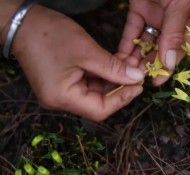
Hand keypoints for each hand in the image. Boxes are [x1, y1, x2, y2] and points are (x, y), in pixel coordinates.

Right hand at [11, 5, 144, 120]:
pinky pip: (88, 83)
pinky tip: (116, 63)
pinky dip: (103, 74)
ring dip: (113, 79)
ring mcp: (61, 92)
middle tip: (137, 74)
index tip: (138, 86)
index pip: (99, 110)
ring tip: (130, 65)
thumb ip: (114, 68)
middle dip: (120, 87)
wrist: (23, 22)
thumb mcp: (87, 51)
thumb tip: (136, 78)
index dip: (122, 99)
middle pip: (98, 102)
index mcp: (62, 97)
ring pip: (95, 92)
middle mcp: (60, 100)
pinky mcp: (63, 82)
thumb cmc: (51, 35)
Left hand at [117, 0, 189, 84]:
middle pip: (161, 48)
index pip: (180, 49)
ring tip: (127, 71)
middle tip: (137, 78)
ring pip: (145, 41)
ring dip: (136, 57)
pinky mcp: (139, 8)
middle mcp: (173, 21)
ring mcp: (155, 16)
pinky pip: (132, 29)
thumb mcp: (180, 5)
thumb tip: (170, 63)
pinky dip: (126, 43)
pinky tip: (121, 57)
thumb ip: (174, 33)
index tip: (157, 80)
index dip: (169, 66)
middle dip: (149, 64)